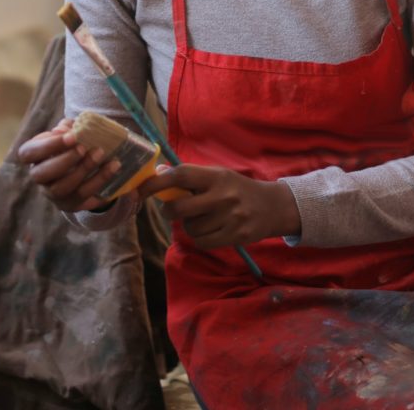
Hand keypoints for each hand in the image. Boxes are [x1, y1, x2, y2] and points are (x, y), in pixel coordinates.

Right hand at [15, 118, 123, 212]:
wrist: (84, 170)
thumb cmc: (71, 146)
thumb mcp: (68, 134)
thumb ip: (68, 128)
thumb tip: (66, 129)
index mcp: (34, 157)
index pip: (27, 153)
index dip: (48, 145)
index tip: (71, 136)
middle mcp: (40, 178)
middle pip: (41, 174)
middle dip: (65, 160)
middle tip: (84, 148)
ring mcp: (54, 194)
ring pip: (63, 188)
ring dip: (84, 170)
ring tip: (101, 153)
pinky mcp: (72, 204)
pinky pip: (85, 197)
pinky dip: (100, 180)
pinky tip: (113, 166)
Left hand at [135, 164, 300, 248]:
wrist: (273, 207)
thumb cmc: (238, 189)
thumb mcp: (218, 175)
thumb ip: (191, 176)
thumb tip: (160, 172)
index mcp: (216, 176)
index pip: (181, 176)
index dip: (157, 183)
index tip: (140, 190)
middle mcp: (222, 196)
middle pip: (179, 208)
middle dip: (170, 211)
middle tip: (174, 210)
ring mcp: (229, 217)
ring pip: (190, 228)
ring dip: (190, 225)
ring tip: (203, 219)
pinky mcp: (234, 236)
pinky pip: (202, 242)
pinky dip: (200, 238)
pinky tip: (211, 230)